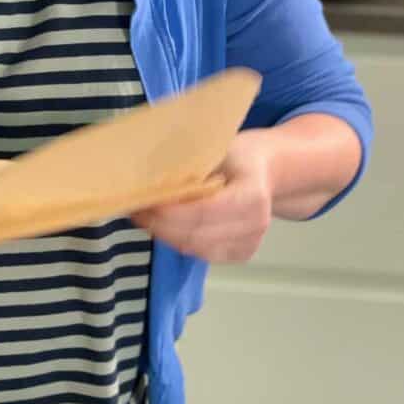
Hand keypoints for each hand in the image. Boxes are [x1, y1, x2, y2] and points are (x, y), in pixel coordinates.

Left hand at [133, 132, 273, 262]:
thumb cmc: (239, 156)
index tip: (143, 202)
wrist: (270, 172)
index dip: (169, 212)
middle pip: (195, 234)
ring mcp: (249, 244)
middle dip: (159, 224)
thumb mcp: (216, 148)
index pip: (203, 212)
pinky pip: (200, 253)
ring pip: (193, 247)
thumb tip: (148, 175)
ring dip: (164, 234)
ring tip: (144, 216)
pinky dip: (177, 240)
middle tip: (134, 208)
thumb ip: (190, 165)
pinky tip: (163, 225)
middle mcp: (255, 225)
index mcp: (252, 195)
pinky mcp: (240, 255)